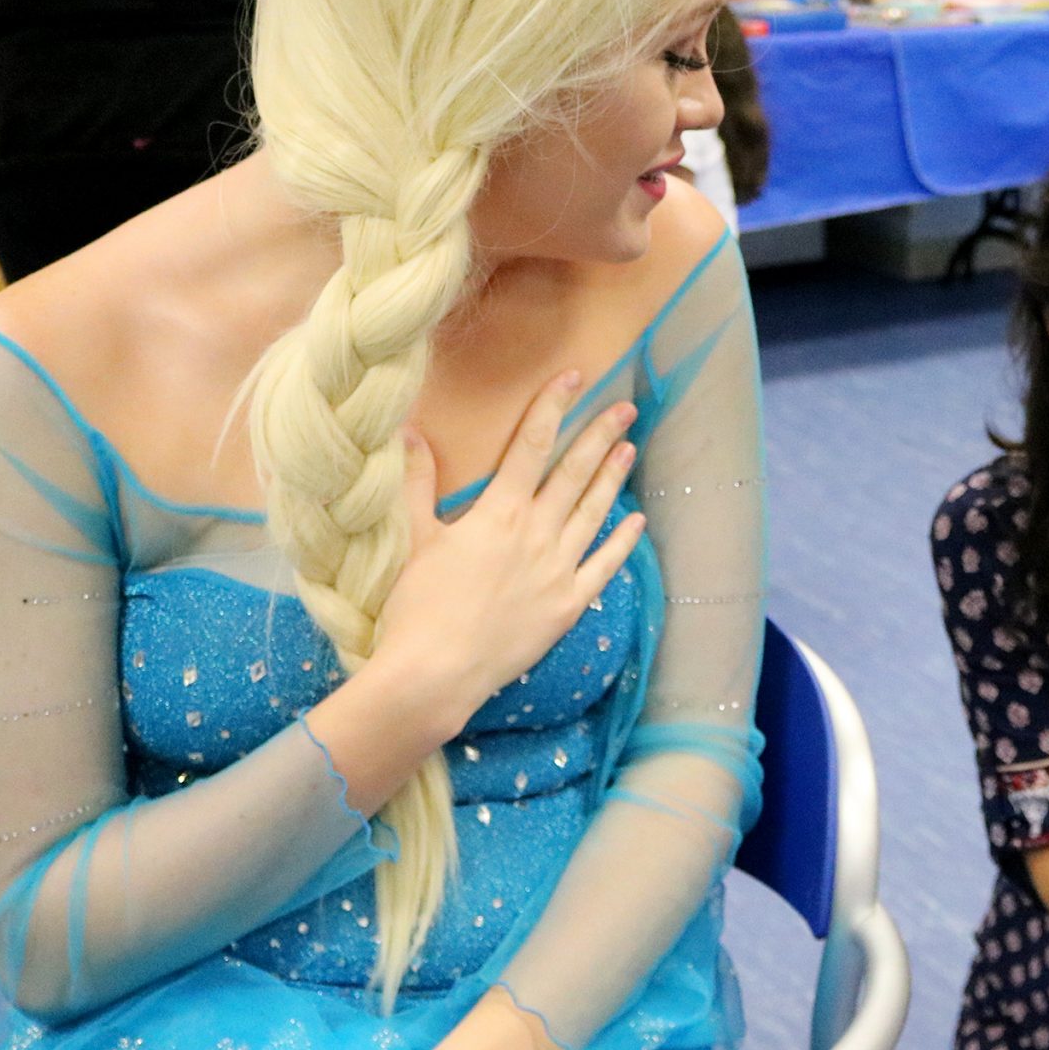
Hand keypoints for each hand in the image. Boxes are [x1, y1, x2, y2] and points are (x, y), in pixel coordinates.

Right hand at [373, 371, 644, 725]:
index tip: (573, 376)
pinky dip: (623, 542)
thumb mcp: (413, 538)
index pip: (531, 444)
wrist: (435, 673)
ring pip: (594, 513)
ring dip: (613, 478)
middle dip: (600, 435)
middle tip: (625, 408)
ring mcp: (558, 570)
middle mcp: (536, 533)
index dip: (553, 405)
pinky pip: (604, 566)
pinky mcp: (568, 605)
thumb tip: (410, 432)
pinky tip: (638, 521)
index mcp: (498, 512)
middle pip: (574, 472)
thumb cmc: (417, 606)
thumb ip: (416, 482)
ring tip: (630, 449)